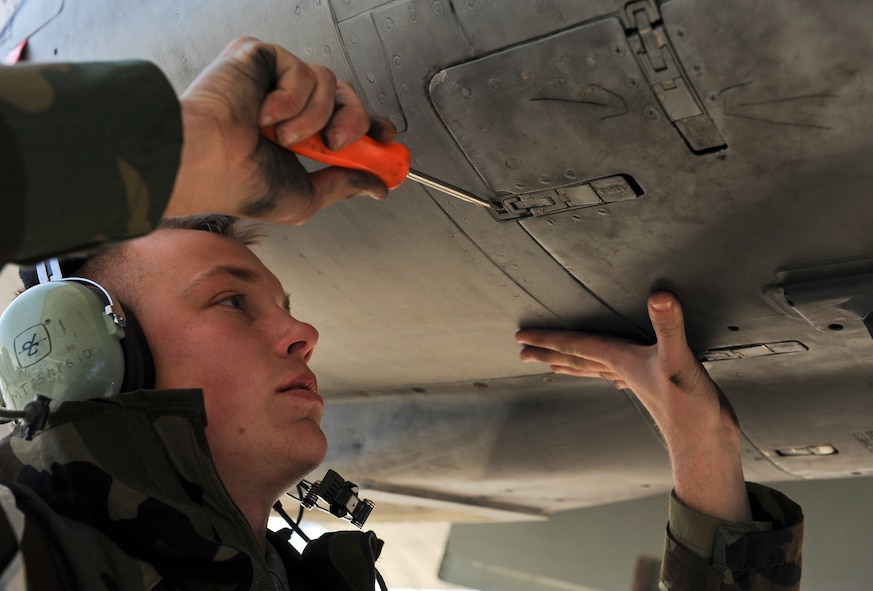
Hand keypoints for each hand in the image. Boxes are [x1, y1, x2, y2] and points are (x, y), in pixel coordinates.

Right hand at [165, 37, 396, 224]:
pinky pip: (303, 69)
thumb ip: (343, 185)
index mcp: (295, 135)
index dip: (370, 126)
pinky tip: (263, 115)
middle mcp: (287, 105)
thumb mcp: (306, 198)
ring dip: (313, 118)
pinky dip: (290, 98)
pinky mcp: (260, 56)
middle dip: (353, 122)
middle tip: (334, 144)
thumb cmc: (240, 183)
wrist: (206, 160)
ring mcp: (273, 80)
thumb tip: (377, 187)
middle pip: (346, 96)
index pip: (343, 118)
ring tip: (282, 137)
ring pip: (329, 82)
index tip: (387, 140)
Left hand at [515, 291, 750, 520]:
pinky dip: (610, 374)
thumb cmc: (690, 407)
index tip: (520, 337)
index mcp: (622, 361)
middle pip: (577, 359)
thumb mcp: (679, 359)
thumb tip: (660, 297)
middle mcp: (623, 371)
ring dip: (572, 363)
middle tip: (523, 352)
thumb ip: (668, 326)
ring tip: (553, 362)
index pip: (576, 345)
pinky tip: (614, 380)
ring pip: (594, 369)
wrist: (707, 444)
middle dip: (549, 353)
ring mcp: (637, 382)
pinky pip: (620, 377)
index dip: (548, 338)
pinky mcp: (655, 389)